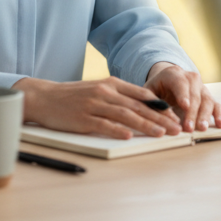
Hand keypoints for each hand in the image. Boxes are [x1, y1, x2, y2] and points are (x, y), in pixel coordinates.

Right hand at [13, 76, 183, 139]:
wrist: (45, 97)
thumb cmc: (73, 96)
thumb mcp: (99, 90)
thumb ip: (120, 96)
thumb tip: (145, 108)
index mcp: (111, 84)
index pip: (142, 95)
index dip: (160, 107)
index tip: (175, 117)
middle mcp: (105, 92)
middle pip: (138, 106)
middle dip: (160, 118)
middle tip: (176, 128)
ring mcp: (93, 105)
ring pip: (125, 115)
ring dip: (145, 125)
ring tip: (161, 134)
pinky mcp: (82, 118)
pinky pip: (103, 124)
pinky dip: (117, 130)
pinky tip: (129, 136)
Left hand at [145, 62, 220, 132]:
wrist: (168, 80)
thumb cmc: (157, 87)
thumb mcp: (149, 90)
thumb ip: (152, 101)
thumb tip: (158, 116)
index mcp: (173, 74)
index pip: (180, 83)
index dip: (182, 94)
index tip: (184, 106)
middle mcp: (191, 78)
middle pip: (194, 95)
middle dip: (192, 112)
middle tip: (188, 127)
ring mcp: (201, 87)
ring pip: (207, 100)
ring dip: (205, 115)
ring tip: (201, 128)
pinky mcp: (208, 97)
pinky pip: (216, 104)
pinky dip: (219, 114)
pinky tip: (220, 124)